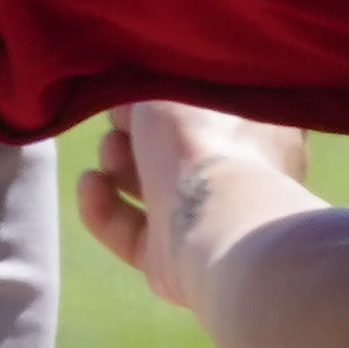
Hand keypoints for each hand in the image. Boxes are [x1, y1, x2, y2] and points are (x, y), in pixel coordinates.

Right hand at [76, 101, 318, 314]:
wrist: (213, 218)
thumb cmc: (203, 141)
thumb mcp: (168, 87)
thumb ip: (146, 92)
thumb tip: (127, 106)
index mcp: (258, 131)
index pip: (211, 108)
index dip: (168, 97)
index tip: (139, 90)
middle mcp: (236, 178)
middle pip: (172, 151)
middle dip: (136, 135)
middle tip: (122, 123)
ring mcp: (205, 222)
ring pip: (149, 192)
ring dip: (118, 166)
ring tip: (110, 151)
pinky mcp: (172, 260)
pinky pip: (129, 232)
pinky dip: (104, 208)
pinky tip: (89, 183)